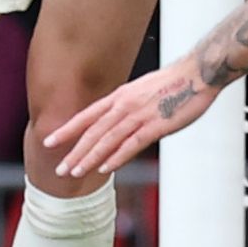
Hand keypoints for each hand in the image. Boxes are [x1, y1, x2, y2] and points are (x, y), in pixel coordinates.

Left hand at [44, 58, 218, 179]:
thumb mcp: (142, 89)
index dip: (67, 130)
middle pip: (93, 132)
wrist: (198, 73)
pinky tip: (105, 168)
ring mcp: (139, 115)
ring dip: (90, 158)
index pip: (87, 115)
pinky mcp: (156, 125)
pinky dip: (116, 157)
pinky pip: (131, 144)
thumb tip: (115, 121)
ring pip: (108, 140)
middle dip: (74, 152)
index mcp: (120, 95)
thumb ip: (127, 105)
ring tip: (76, 172)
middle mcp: (125, 105)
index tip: (49, 142)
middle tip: (60, 169)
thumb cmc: (174, 82)